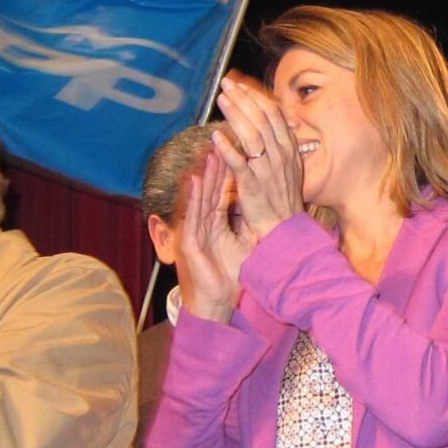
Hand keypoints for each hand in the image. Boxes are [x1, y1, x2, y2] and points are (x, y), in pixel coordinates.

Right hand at [180, 152, 255, 322]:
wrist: (212, 305)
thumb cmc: (225, 280)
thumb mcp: (241, 248)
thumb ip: (245, 230)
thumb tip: (259, 215)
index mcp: (213, 226)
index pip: (220, 194)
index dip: (225, 174)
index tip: (232, 153)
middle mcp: (200, 225)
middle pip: (209, 191)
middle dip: (214, 167)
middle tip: (219, 142)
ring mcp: (193, 232)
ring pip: (199, 199)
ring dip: (203, 175)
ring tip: (207, 153)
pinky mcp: (188, 242)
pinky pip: (192, 216)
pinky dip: (193, 198)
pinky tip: (196, 181)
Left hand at [214, 75, 303, 239]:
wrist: (284, 227)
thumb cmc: (282, 197)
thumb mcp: (288, 166)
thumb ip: (278, 143)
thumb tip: (268, 122)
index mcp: (289, 148)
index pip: (272, 113)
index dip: (255, 96)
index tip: (240, 85)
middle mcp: (280, 155)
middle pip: (261, 118)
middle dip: (243, 98)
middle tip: (226, 85)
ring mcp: (267, 169)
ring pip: (251, 135)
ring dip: (235, 114)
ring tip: (221, 100)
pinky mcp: (252, 185)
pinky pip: (239, 163)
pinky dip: (227, 148)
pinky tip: (215, 136)